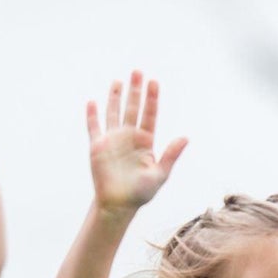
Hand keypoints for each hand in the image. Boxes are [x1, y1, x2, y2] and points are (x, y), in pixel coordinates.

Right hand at [87, 72, 187, 212]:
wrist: (118, 205)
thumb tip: (186, 138)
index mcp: (145, 142)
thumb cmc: (140, 193)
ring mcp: (113, 140)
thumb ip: (171, 155)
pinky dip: (92, 116)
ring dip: (115, 97)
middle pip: (133, 108)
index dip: (151, 99)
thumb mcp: (160, 174)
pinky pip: (94, 127)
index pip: (149, 115)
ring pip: (114, 112)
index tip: (154, 82)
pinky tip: (92, 102)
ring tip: (118, 81)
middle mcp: (129, 137)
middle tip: (138, 72)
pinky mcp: (97, 146)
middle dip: (135, 91)